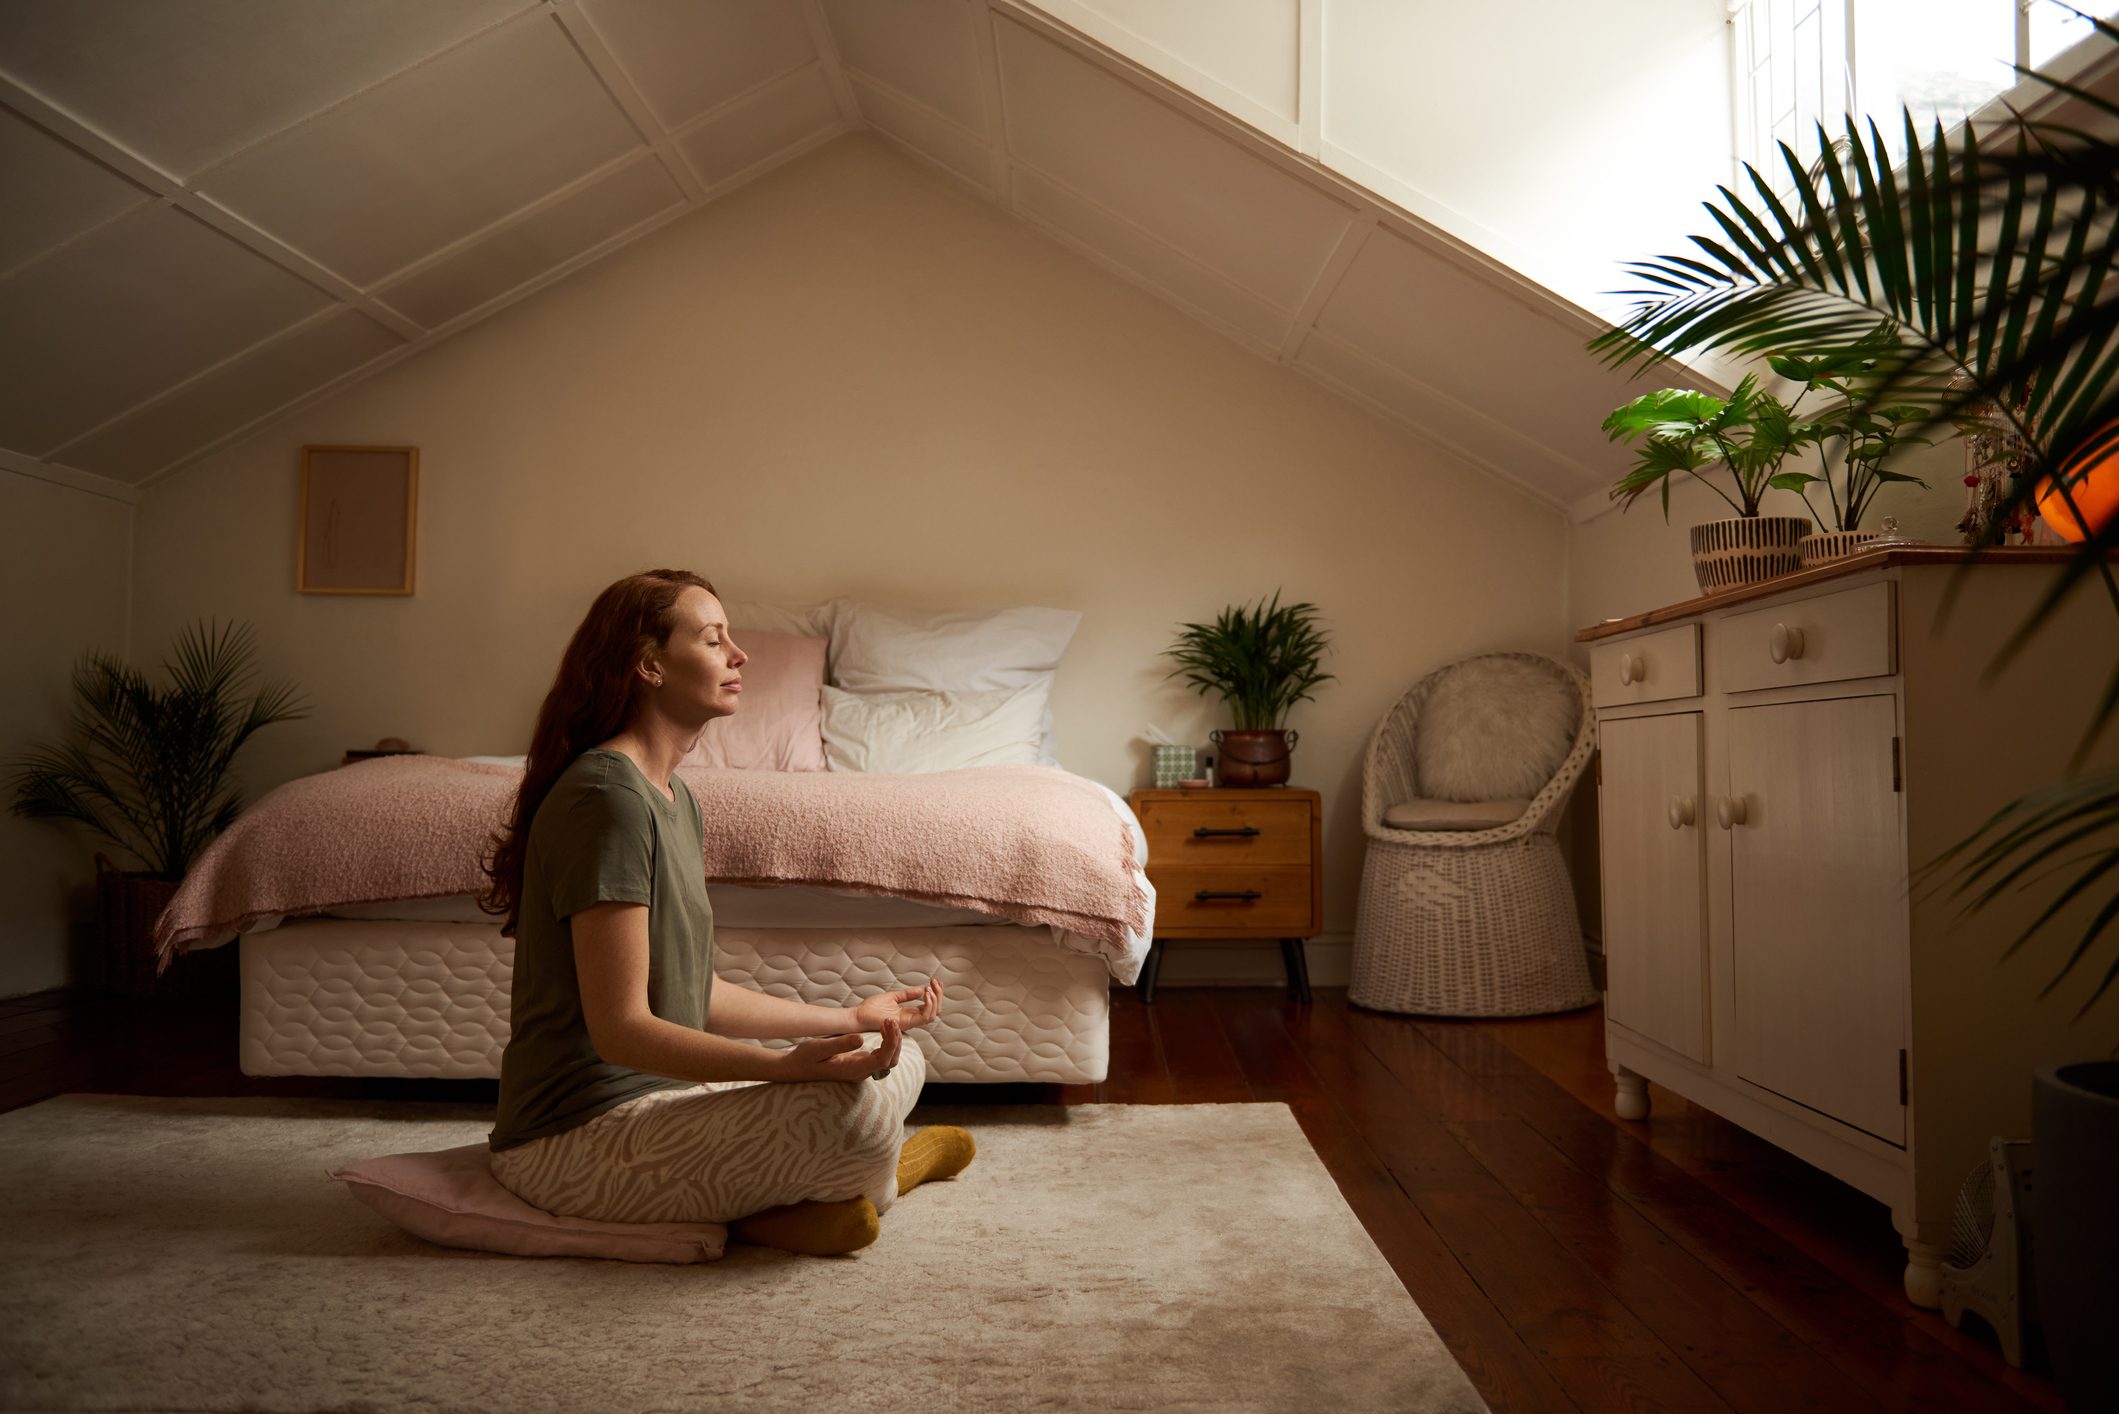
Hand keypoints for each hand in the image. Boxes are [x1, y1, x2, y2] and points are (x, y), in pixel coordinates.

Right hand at [781, 1016, 900, 1082]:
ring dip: (892, 1042)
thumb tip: (861, 1039)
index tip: (888, 1023)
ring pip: (887, 1060)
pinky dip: (885, 1043)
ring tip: (887, 1023)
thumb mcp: (819, 1048)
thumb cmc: (805, 1057)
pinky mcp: (858, 1066)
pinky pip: (880, 1057)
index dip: (891, 1042)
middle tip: (890, 1020)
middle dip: (896, 1041)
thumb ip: (840, 1044)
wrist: (795, 1068)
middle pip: (890, 1061)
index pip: (883, 1060)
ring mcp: (860, 1071)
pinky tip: (881, 1030)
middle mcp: (859, 1073)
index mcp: (852, 1069)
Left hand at [853, 976, 943, 1032]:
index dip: (935, 994)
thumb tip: (921, 989)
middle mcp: (911, 1019)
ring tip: (931, 988)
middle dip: (938, 996)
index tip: (936, 981)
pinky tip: (926, 993)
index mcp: (908, 1013)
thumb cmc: (871, 1008)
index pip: (929, 1006)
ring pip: (932, 1015)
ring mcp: (909, 1022)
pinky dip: (929, 1005)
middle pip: (934, 1010)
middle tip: (936, 982)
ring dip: (935, 1000)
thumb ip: (907, 995)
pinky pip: (924, 1017)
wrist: (859, 1015)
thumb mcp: (892, 997)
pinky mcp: (905, 1023)